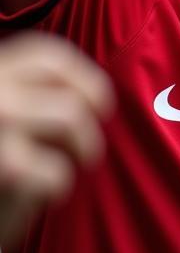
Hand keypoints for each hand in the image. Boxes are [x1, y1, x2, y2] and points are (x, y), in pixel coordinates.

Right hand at [0, 34, 113, 245]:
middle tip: (86, 150)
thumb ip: (25, 96)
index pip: (47, 56)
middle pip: (68, 92)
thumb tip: (86, 93)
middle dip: (88, 125)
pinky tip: (36, 196)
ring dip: (82, 149)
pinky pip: (56, 171)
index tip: (96, 101)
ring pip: (71, 119)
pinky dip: (56, 187)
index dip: (83, 77)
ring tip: (65, 172)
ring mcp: (0, 123)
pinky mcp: (5, 168)